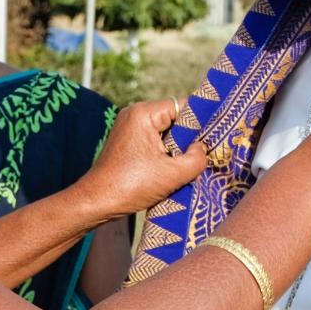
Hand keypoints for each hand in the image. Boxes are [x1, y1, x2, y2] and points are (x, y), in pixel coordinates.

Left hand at [80, 100, 207, 219]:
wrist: (96, 202)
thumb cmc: (131, 186)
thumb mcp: (173, 174)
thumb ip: (197, 158)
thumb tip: (202, 149)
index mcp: (143, 113)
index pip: (183, 107)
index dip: (200, 122)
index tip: (214, 138)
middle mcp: (134, 115)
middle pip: (174, 120)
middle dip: (188, 139)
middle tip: (203, 156)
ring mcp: (128, 129)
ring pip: (165, 134)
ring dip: (177, 150)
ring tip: (187, 167)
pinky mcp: (127, 143)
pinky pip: (154, 143)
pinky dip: (165, 156)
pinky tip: (172, 172)